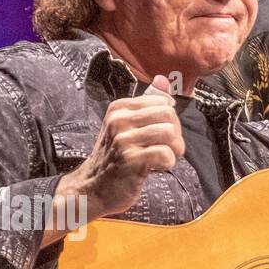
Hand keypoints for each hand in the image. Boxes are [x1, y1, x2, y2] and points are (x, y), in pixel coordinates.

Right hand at [62, 74, 184, 224]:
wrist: (92, 189)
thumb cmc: (115, 158)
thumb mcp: (126, 127)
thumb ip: (147, 104)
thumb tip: (163, 79)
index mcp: (120, 108)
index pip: (164, 103)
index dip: (170, 122)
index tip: (160, 137)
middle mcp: (119, 120)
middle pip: (170, 116)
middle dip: (176, 135)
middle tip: (165, 150)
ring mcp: (123, 139)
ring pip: (170, 134)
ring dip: (174, 151)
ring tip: (161, 159)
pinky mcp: (129, 159)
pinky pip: (166, 154)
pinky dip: (167, 164)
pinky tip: (155, 168)